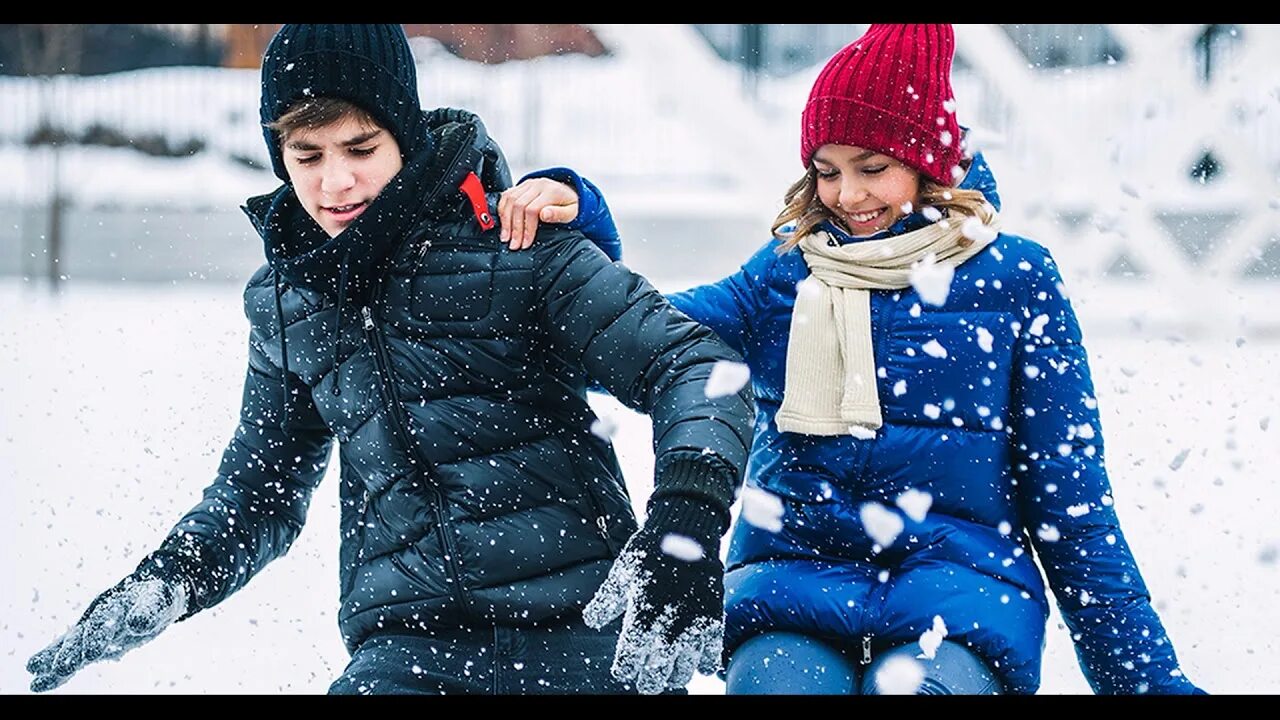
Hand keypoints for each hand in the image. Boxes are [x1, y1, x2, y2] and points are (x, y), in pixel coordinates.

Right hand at [26, 573, 186, 691]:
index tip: (91, 655)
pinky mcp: (89, 639)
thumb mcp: (159, 600)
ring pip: (74, 641)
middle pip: (86, 632)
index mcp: (119, 600)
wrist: (151, 591)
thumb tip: (137, 624)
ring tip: (36, 673)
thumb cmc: (158, 596)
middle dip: (75, 650)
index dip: (100, 636)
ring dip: (59, 658)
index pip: (109, 618)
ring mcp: (93, 625)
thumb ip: (150, 611)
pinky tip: (39, 682)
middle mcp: (102, 613)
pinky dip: (53, 663)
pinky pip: (69, 651)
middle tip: (65, 667)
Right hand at [497, 177, 579, 250]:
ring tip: (506, 237)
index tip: (526, 243)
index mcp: (550, 191)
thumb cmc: (570, 205)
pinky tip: (503, 223)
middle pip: (518, 205)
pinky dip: (502, 210)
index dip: (527, 228)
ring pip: (509, 200)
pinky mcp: (520, 186)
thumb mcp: (572, 212)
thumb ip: (559, 214)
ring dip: (505, 220)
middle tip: (514, 244)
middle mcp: (537, 185)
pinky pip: (506, 196)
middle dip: (514, 228)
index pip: (532, 210)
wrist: (568, 192)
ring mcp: (528, 184)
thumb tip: (544, 214)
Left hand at [583, 496, 725, 694]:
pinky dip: (704, 664)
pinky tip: (697, 662)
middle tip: (646, 683)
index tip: (623, 669)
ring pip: (683, 671)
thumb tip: (592, 621)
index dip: (624, 669)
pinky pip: (711, 655)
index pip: (628, 662)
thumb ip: (606, 602)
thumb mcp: (621, 574)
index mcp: (641, 620)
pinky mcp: (713, 621)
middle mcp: (667, 631)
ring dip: (674, 676)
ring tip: (669, 675)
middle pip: (656, 675)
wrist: (688, 531)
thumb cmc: (649, 551)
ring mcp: (693, 628)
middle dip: (649, 682)